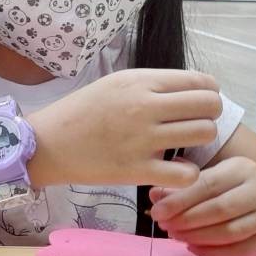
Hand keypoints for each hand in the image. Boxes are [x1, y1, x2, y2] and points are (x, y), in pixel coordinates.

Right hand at [30, 69, 222, 188]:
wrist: (46, 144)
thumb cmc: (80, 112)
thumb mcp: (115, 83)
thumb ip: (152, 86)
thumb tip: (192, 92)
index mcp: (140, 82)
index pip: (201, 82)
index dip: (208, 93)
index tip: (198, 104)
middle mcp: (144, 107)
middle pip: (209, 107)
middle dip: (209, 115)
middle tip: (193, 125)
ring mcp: (142, 140)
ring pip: (203, 135)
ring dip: (199, 142)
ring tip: (182, 146)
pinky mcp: (136, 170)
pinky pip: (186, 173)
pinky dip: (186, 173)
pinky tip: (172, 169)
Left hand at [149, 156, 255, 255]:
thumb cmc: (224, 185)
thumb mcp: (205, 177)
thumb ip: (180, 186)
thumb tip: (155, 196)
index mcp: (243, 169)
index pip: (208, 185)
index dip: (180, 201)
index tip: (157, 212)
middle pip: (221, 209)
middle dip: (187, 220)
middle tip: (164, 225)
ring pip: (231, 232)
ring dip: (197, 237)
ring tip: (175, 235)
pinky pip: (238, 252)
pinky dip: (212, 254)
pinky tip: (192, 248)